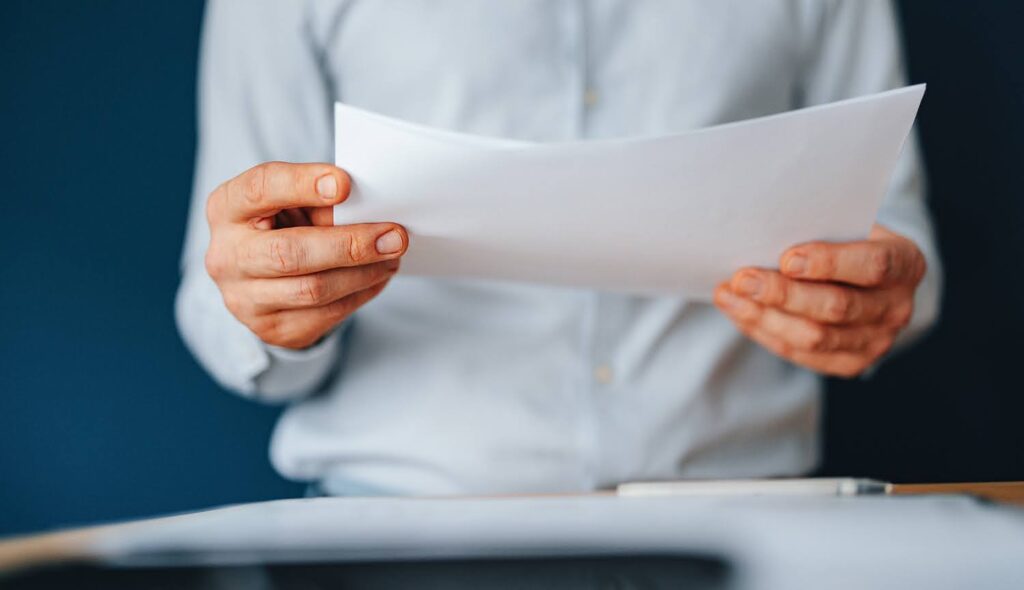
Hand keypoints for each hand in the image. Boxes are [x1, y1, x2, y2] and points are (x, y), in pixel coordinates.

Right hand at [204, 162, 406, 348]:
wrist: (260, 277)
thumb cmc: (282, 224)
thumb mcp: (292, 202)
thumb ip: (321, 201)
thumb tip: (373, 209)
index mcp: (226, 209)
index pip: (260, 190)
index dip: (302, 184)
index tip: (345, 183)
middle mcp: (227, 256)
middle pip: (289, 252)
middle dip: (350, 244)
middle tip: (394, 236)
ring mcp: (244, 299)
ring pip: (313, 289)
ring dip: (363, 272)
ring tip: (393, 255)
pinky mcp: (271, 329)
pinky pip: (326, 314)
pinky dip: (361, 293)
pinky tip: (378, 276)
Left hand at [713, 224, 925, 377]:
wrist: (869, 280)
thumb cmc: (849, 241)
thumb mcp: (847, 225)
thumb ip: (820, 229)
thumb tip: (765, 233)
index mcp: (906, 264)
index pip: (872, 266)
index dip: (828, 263)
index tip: (787, 258)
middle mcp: (898, 307)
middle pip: (836, 307)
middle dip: (783, 293)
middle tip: (743, 279)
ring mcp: (877, 342)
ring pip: (814, 337)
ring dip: (764, 317)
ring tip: (729, 296)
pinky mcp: (851, 364)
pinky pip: (801, 354)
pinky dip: (764, 332)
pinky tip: (739, 313)